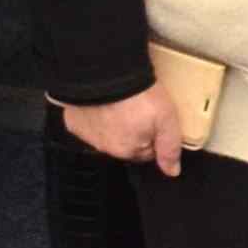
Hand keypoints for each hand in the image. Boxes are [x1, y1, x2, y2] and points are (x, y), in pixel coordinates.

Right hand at [58, 86, 186, 173]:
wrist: (106, 75)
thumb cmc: (138, 96)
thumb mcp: (167, 119)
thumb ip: (170, 147)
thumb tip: (172, 172)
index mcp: (129, 150)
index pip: (148, 151)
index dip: (156, 134)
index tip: (157, 119)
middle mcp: (106, 148)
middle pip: (127, 143)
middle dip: (135, 130)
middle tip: (141, 107)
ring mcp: (88, 135)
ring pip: (107, 133)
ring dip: (114, 123)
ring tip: (122, 102)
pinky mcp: (74, 122)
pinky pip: (87, 122)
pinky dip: (94, 115)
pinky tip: (103, 102)